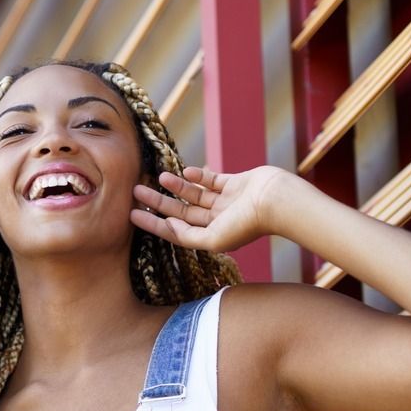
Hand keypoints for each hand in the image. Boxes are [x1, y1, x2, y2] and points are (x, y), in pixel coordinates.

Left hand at [131, 165, 286, 253]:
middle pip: (181, 211)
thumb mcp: (214, 239)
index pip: (175, 231)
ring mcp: (226, 202)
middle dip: (158, 202)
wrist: (278, 201)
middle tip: (136, 191)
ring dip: (176, 186)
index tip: (132, 215)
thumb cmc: (248, 224)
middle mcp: (217, 220)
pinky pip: (211, 180)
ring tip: (158, 177)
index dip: (153, 224)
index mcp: (211, 237)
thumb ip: (188, 236)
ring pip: (194, 194)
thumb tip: (167, 227)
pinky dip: (198, 175)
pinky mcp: (235, 183)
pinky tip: (184, 171)